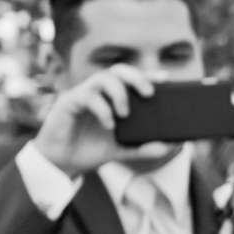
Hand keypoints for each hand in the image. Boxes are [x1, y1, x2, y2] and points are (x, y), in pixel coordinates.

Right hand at [32, 66, 164, 177]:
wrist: (61, 163)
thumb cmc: (90, 150)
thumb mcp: (122, 151)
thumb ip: (144, 148)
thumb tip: (172, 146)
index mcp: (112, 99)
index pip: (130, 79)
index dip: (147, 74)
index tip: (165, 78)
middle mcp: (99, 93)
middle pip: (118, 70)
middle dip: (136, 77)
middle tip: (149, 94)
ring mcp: (83, 95)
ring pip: (102, 78)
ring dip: (119, 93)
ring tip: (125, 114)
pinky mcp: (68, 102)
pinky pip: (87, 96)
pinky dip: (102, 109)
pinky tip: (109, 124)